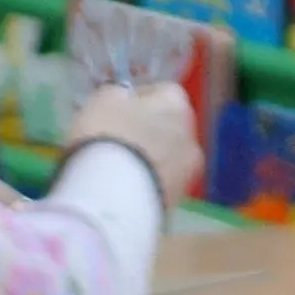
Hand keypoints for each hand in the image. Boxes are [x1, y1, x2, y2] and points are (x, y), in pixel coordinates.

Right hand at [63, 80, 202, 200]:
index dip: (138, 100)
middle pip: (168, 128)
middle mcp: (191, 134)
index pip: (161, 92)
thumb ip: (117, 95)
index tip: (117, 111)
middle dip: (147, 133)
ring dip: (148, 162)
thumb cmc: (108, 135)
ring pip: (166, 160)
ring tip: (118, 172)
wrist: (114, 196)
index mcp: (177, 102)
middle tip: (118, 142)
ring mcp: (188, 172)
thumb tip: (124, 99)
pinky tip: (123, 192)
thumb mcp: (102, 100)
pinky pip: (159, 186)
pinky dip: (145, 185)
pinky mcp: (177, 203)